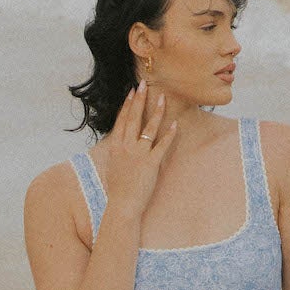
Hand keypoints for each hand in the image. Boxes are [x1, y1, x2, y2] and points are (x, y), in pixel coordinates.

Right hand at [93, 81, 174, 221]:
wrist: (122, 205)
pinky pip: (162, 145)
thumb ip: (118, 152)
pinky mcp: (151, 163)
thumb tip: (121, 143)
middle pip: (133, 118)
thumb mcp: (113, 166)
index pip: (121, 120)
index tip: (131, 92)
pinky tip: (175, 124)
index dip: (127, 105)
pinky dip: (169, 134)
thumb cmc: (117, 189)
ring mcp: (138, 154)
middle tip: (143, 84)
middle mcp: (126, 147)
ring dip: (156, 112)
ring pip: (148, 128)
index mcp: (116, 147)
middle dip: (139, 100)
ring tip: (162, 98)